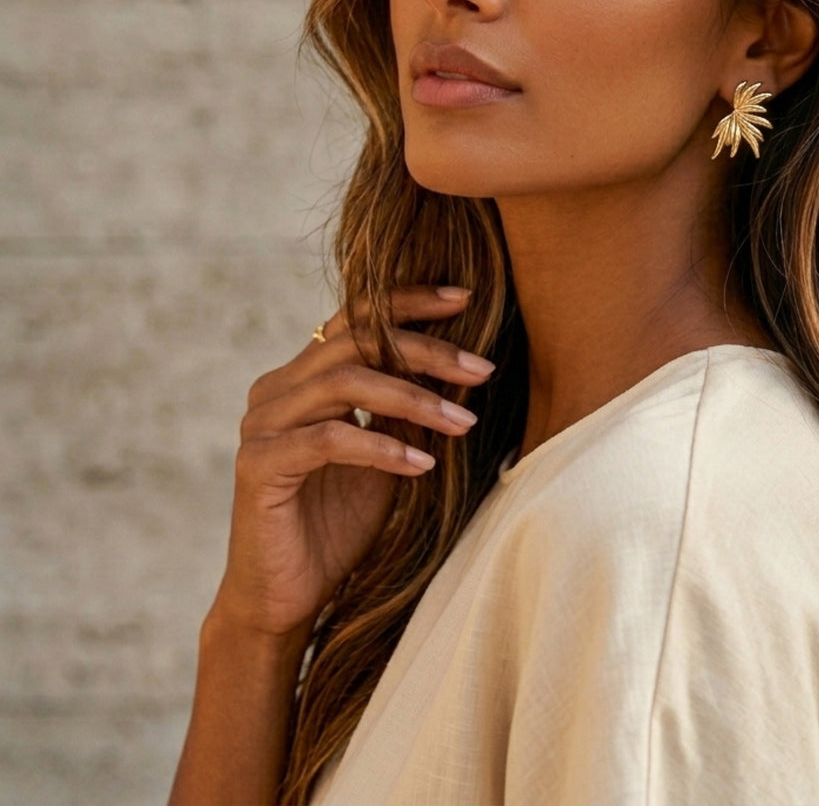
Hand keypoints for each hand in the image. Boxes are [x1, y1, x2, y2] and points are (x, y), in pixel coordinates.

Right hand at [209, 285, 492, 641]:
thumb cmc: (340, 524)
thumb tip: (466, 365)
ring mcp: (261, 424)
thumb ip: (407, 408)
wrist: (287, 598)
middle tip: (482, 369)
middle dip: (427, 352)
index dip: (409, 301)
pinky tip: (422, 466)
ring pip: (344, 383)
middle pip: (356, 342)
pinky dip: (381, 447)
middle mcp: (276, 389)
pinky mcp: (257, 465)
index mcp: (302, 376)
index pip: (355, 318)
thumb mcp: (387, 453)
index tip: (465, 298)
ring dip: (413, 400)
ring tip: (463, 423)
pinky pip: (328, 440)